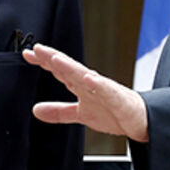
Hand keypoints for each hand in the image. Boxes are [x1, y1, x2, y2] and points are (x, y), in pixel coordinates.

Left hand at [23, 44, 149, 142]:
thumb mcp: (80, 114)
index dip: (44, 62)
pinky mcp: (118, 99)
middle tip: (37, 49)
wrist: (141, 120)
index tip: (28, 54)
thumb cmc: (114, 112)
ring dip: (70, 67)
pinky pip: (107, 91)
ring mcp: (105, 90)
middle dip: (53, 58)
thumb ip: (59, 111)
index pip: (60, 70)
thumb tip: (36, 110)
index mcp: (82, 85)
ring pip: (85, 76)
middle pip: (69, 68)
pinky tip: (88, 78)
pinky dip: (98, 84)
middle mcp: (91, 83)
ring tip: (56, 59)